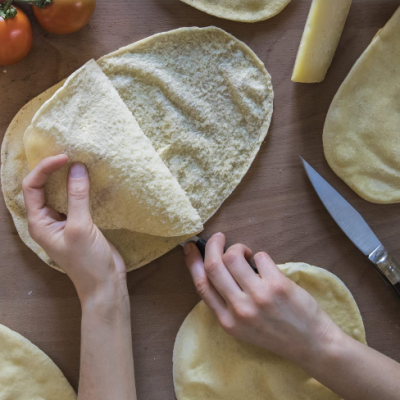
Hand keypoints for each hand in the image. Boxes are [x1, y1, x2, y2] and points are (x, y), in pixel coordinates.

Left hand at [22, 155, 127, 305]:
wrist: (105, 283)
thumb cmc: (87, 261)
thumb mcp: (80, 227)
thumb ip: (77, 197)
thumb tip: (77, 167)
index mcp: (39, 222)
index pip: (32, 187)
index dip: (44, 169)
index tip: (64, 158)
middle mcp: (48, 219)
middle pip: (42, 187)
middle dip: (53, 169)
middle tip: (70, 154)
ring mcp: (64, 221)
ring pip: (60, 192)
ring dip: (67, 177)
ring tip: (79, 161)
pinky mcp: (80, 222)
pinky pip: (75, 199)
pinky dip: (80, 187)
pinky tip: (90, 179)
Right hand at [184, 233, 340, 364]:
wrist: (310, 344)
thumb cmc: (274, 332)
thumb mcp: (241, 327)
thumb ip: (225, 302)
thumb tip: (212, 267)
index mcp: (227, 321)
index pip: (201, 285)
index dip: (193, 262)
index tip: (191, 248)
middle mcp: (239, 309)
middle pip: (214, 266)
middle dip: (213, 245)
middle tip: (219, 238)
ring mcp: (259, 297)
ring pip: (234, 257)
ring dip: (238, 248)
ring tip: (247, 253)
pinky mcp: (277, 286)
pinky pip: (260, 256)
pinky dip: (260, 255)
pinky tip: (267, 267)